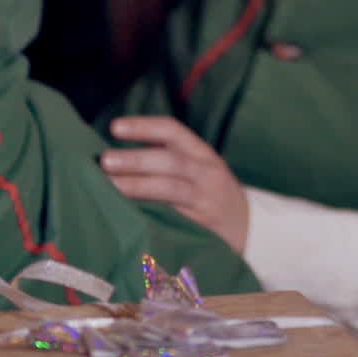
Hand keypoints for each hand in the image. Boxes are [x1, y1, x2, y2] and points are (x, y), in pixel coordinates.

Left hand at [101, 116, 249, 253]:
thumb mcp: (198, 168)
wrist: (253, 230)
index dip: (144, 126)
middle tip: (105, 160)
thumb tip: (115, 150)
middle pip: (170, 160)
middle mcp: (207, 173)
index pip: (172, 130)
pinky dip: (153, 214)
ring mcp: (207, 201)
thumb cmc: (210, 193)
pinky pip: (176, 219)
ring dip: (138, 186)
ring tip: (110, 186)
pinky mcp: (205, 228)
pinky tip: (131, 214)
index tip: (114, 127)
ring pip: (171, 189)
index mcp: (202, 153)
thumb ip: (166, 157)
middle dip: (136, 159)